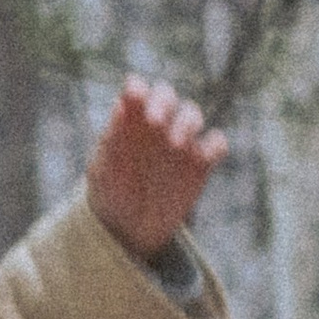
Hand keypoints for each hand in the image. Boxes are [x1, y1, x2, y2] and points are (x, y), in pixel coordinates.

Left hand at [86, 75, 228, 260]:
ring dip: (187, 122)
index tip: (134, 97)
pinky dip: (214, 144)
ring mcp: (181, 141)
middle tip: (154, 121)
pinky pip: (216, 144)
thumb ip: (110, 142)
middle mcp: (157, 124)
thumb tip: (119, 107)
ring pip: (192, 114)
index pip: (137, 91)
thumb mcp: (102, 172)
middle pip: (167, 96)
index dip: (138, 89)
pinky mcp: (201, 162)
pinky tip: (203, 158)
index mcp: (129, 121)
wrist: (129, 229)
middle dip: (163, 102)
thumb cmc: (110, 194)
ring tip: (176, 144)